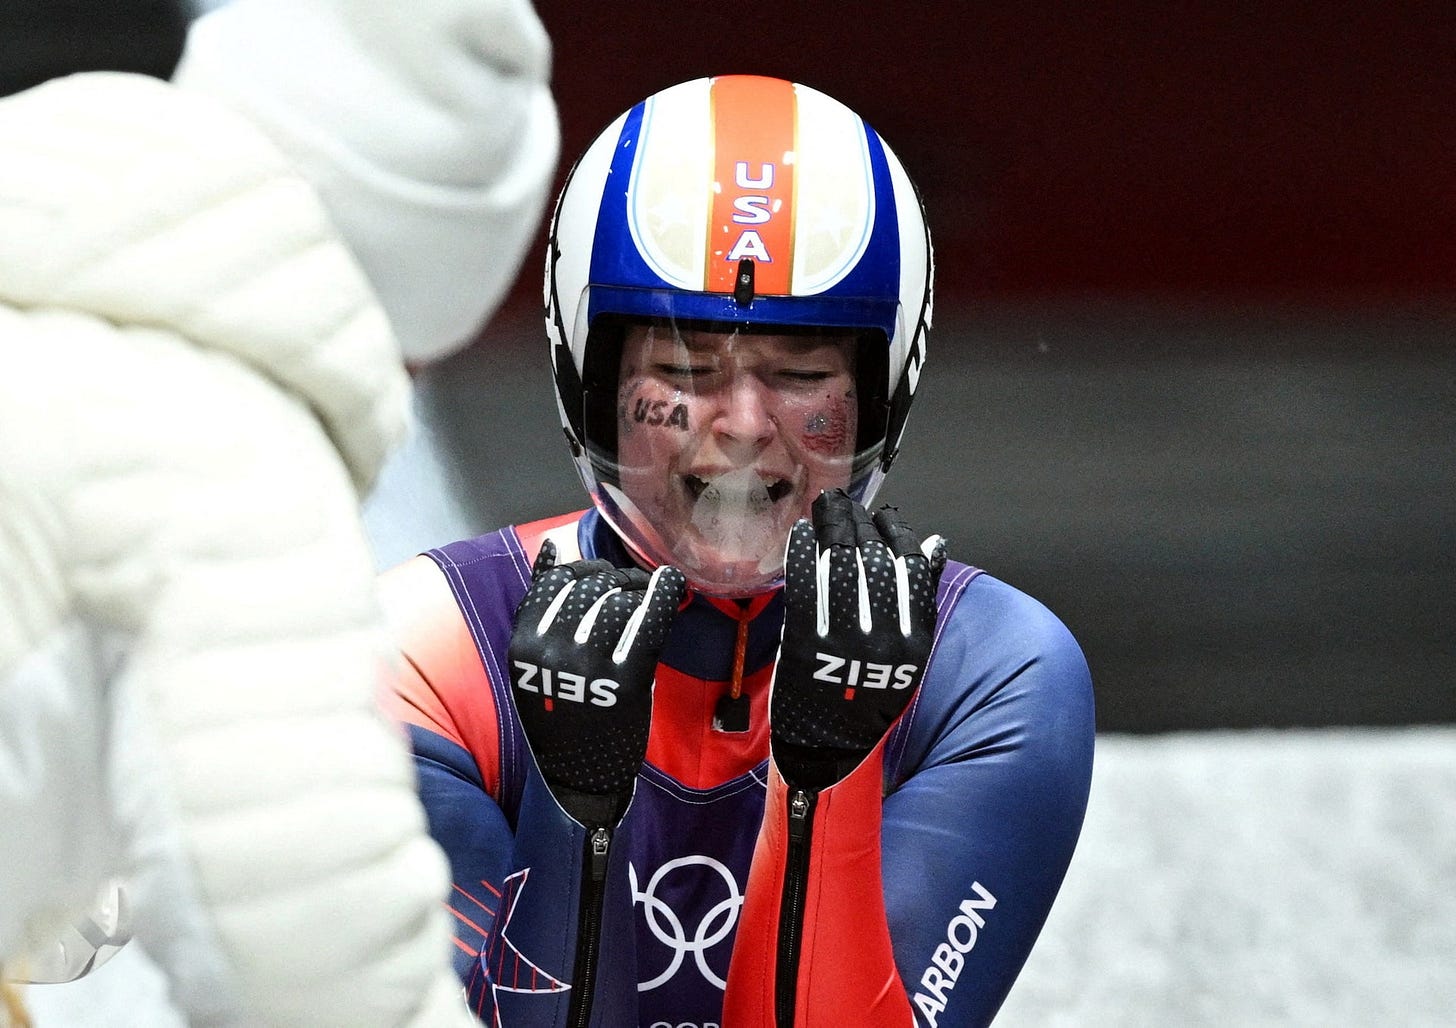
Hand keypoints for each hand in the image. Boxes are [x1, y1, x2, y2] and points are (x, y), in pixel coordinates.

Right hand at [507, 541, 686, 825]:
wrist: (577, 777)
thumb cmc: (559, 714)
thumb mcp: (533, 663)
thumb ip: (539, 609)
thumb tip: (551, 548)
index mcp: (523, 645)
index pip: (555, 581)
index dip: (585, 571)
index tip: (603, 578)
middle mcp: (551, 652)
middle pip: (591, 587)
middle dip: (616, 578)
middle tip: (633, 586)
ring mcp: (588, 666)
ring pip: (619, 601)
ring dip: (639, 589)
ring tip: (648, 594)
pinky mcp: (624, 681)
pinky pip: (648, 623)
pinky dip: (664, 596)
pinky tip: (673, 584)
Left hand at [770, 490, 946, 788]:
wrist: (827, 751)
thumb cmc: (865, 699)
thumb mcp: (905, 655)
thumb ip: (918, 601)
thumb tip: (936, 544)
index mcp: (914, 643)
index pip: (913, 569)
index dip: (898, 534)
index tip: (885, 515)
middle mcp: (884, 642)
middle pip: (874, 560)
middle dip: (859, 522)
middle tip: (846, 501)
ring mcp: (844, 645)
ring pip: (842, 568)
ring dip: (833, 529)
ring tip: (827, 508)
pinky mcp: (806, 648)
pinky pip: (805, 588)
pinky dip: (804, 555)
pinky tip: (803, 535)